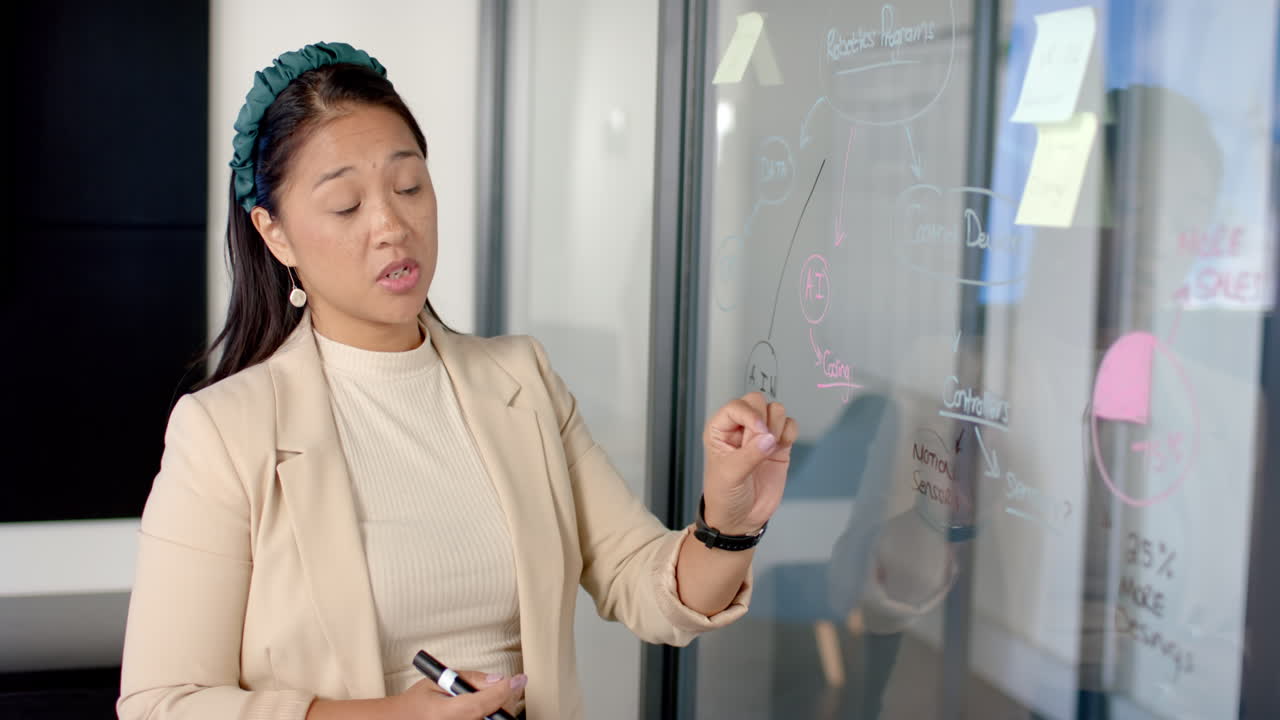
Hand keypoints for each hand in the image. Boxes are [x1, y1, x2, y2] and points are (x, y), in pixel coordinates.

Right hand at [387, 671, 525, 719]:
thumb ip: (469, 679)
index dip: (505, 690)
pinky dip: (494, 715)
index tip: (519, 679)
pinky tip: (492, 708)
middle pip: (495, 717)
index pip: (483, 704)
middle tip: (512, 684)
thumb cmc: (417, 703)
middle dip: (508, 698)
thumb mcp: (437, 680)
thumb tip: (496, 679)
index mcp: (446, 714)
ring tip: (499, 695)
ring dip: (502, 708)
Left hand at [701, 392, 797, 534]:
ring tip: (770, 448)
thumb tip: (770, 438)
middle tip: (763, 443)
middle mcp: (740, 427)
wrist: (741, 519)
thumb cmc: (725, 496)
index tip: (759, 432)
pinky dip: (790, 433)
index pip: (738, 406)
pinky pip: (789, 426)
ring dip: (777, 426)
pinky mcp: (778, 446)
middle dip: (765, 419)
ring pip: (776, 410)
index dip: (750, 415)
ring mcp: (760, 436)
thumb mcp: (730, 475)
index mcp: (720, 429)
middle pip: (758, 402)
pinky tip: (781, 448)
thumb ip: (749, 455)